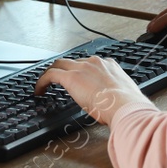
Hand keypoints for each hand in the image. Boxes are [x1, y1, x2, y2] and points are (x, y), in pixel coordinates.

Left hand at [34, 56, 151, 125]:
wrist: (125, 106)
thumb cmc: (127, 106)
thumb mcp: (123, 96)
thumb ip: (116, 95)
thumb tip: (114, 105)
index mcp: (109, 66)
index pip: (90, 63)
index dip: (80, 71)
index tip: (78, 79)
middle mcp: (95, 62)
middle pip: (72, 61)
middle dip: (64, 69)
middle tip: (56, 79)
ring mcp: (82, 68)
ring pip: (60, 64)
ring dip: (52, 73)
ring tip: (45, 84)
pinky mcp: (71, 77)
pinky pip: (51, 74)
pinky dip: (42, 81)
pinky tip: (39, 91)